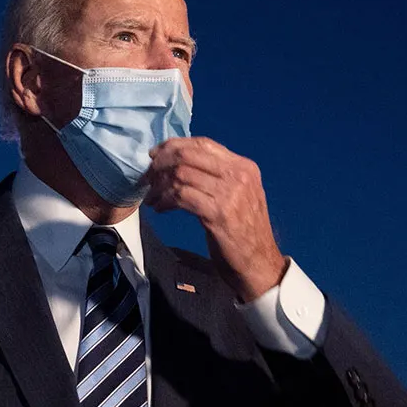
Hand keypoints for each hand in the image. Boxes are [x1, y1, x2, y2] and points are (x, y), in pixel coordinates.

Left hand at [144, 137, 288, 303]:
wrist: (259, 263)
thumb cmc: (243, 230)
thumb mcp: (238, 195)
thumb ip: (217, 176)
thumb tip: (179, 161)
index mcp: (244, 166)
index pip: (203, 143)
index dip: (174, 145)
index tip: (155, 155)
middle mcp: (239, 175)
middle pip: (188, 156)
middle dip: (161, 164)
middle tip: (147, 177)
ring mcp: (230, 194)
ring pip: (181, 175)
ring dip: (159, 185)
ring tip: (152, 197)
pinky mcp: (218, 214)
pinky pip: (181, 196)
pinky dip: (165, 200)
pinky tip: (160, 208)